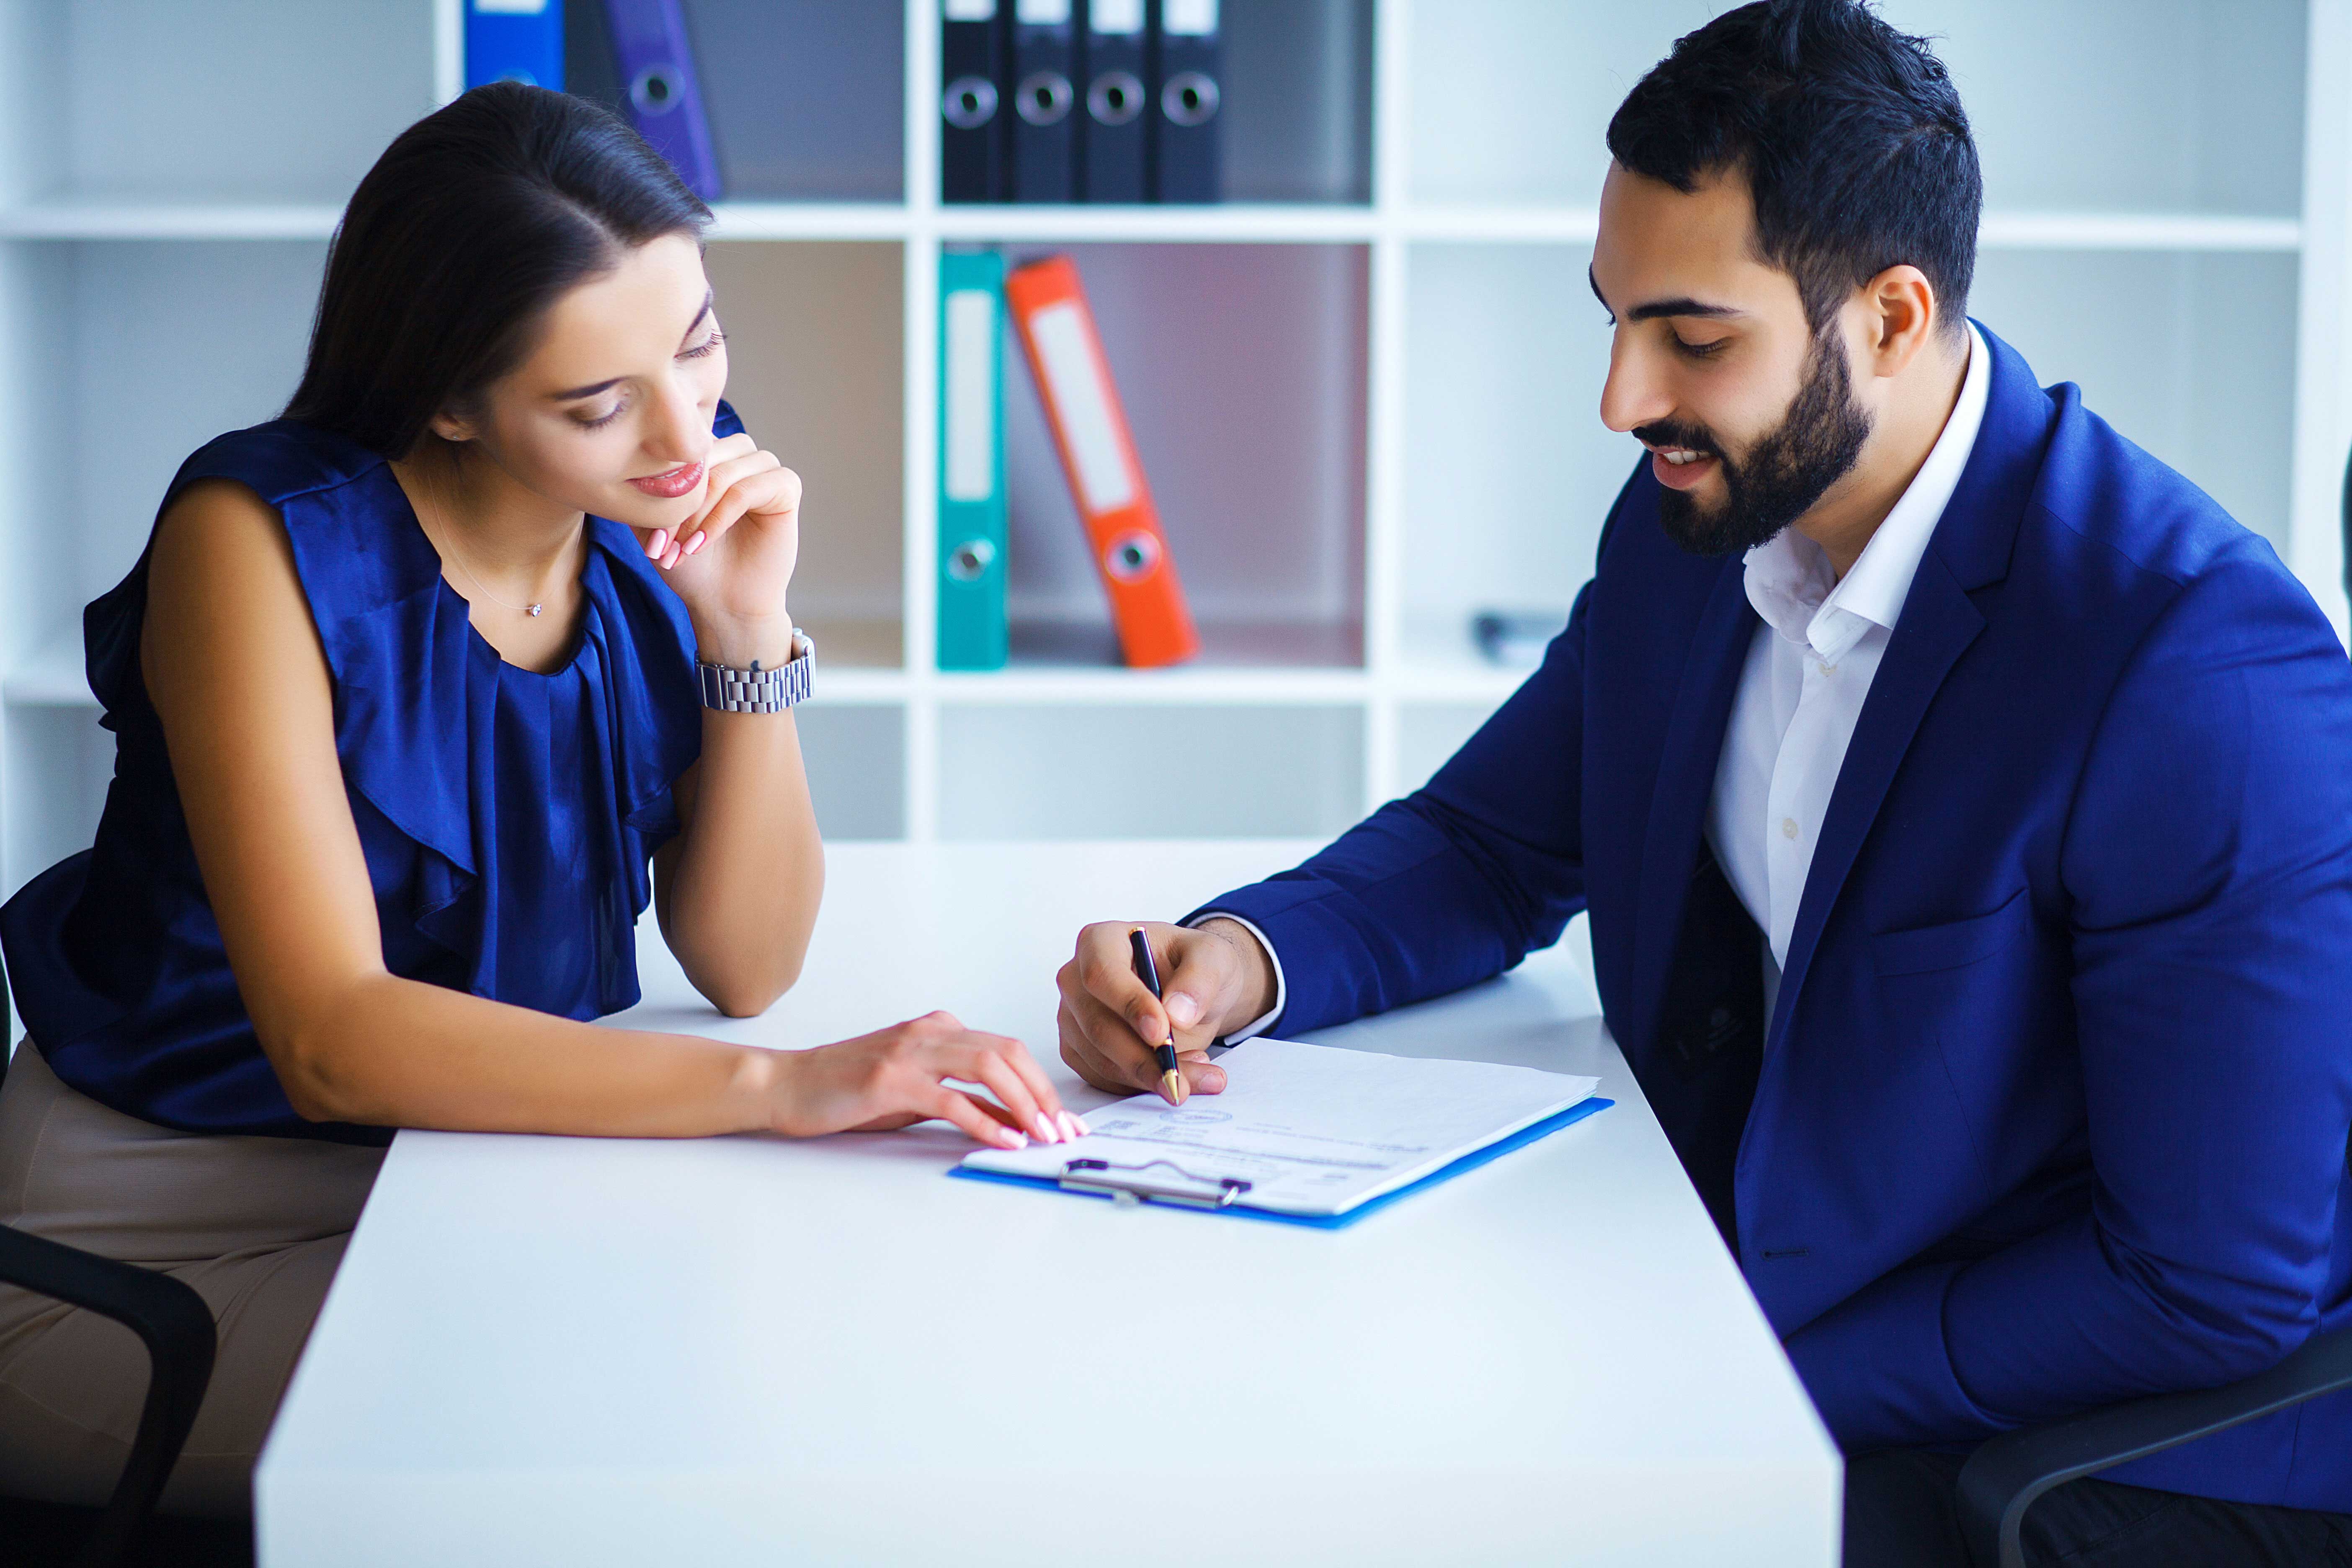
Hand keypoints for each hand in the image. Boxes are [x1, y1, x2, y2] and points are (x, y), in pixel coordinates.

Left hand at [636, 432, 801, 662]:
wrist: (722, 604)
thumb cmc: (691, 564)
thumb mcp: (653, 521)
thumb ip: (646, 486)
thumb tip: (634, 458)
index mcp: (711, 454)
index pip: (683, 442)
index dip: (663, 481)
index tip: (648, 530)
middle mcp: (739, 456)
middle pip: (704, 454)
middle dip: (679, 499)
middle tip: (661, 541)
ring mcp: (765, 469)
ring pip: (725, 471)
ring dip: (699, 510)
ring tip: (683, 546)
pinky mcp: (786, 487)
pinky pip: (748, 489)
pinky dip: (721, 516)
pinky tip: (703, 542)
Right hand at [767, 1011, 1083, 1149]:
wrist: (788, 1085)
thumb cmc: (850, 1090)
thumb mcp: (916, 1091)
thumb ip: (962, 1097)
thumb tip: (1013, 1120)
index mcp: (940, 1029)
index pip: (1007, 1050)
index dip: (1042, 1085)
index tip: (1063, 1118)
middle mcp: (930, 1032)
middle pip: (1008, 1054)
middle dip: (1043, 1094)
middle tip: (1064, 1130)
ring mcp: (910, 1052)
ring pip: (988, 1068)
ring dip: (1024, 1104)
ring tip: (1043, 1134)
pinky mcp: (891, 1080)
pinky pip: (951, 1099)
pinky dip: (986, 1121)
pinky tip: (1006, 1140)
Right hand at [1055, 919, 1275, 1102]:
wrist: (1190, 992)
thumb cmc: (1194, 965)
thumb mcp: (1213, 958)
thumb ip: (1199, 979)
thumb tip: (1177, 1013)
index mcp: (1100, 941)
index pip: (1101, 974)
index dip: (1129, 1005)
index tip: (1162, 1033)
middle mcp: (1076, 980)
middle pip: (1097, 1026)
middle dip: (1143, 1059)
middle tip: (1182, 1077)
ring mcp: (1074, 1018)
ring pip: (1102, 1060)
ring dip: (1151, 1077)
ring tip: (1200, 1075)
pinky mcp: (1079, 1051)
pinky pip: (1105, 1079)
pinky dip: (1142, 1086)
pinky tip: (1178, 1077)